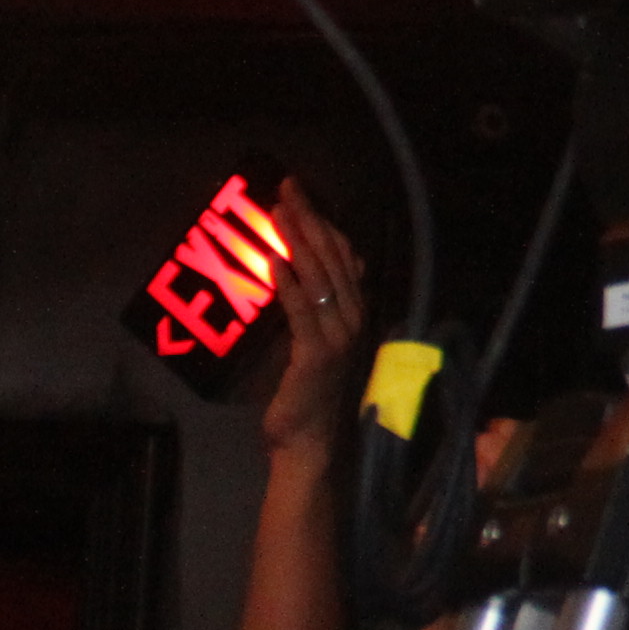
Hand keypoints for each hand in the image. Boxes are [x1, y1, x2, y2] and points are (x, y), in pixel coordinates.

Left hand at [261, 180, 374, 454]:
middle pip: (332, 258)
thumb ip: (311, 307)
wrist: (310, 443)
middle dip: (309, 219)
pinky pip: (301, 309)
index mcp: (355, 313)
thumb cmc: (307, 395)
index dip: (322, 223)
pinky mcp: (317, 354)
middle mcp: (354, 319)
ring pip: (318, 277)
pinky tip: (273, 260)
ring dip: (297, 240)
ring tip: (278, 211)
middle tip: (287, 187)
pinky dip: (288, 283)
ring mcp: (339, 336)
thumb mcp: (312, 341)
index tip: (300, 195)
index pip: (343, 257)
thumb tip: (297, 269)